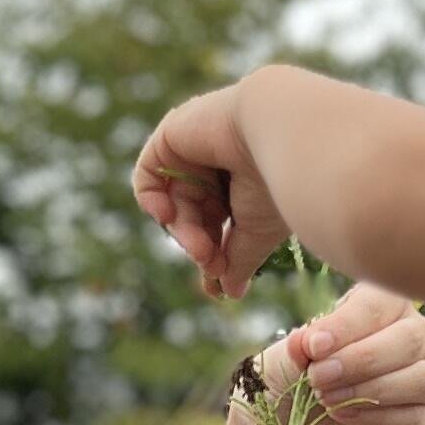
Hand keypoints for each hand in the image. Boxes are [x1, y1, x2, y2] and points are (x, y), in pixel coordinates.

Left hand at [134, 83, 289, 296]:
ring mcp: (194, 150)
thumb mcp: (256, 232)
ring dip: (183, 231)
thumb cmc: (275, 181)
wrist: (277, 131)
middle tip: (211, 262)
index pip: (216, 225)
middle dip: (199, 245)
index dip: (213, 254)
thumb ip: (238, 260)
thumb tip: (230, 292)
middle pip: (194, 218)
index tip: (218, 282)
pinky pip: (147, 175)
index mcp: (244, 184)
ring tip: (200, 247)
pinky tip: (168, 216)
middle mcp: (219, 166)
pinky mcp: (171, 136)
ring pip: (174, 203)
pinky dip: (151, 201)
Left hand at [240, 280, 424, 424]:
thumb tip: (310, 340)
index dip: (350, 324)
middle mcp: (410, 338)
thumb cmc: (286, 385)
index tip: (314, 347)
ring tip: (327, 399)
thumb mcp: (280, 359)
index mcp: (380, 308)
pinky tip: (344, 416)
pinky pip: (415, 416)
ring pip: (423, 378)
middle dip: (363, 359)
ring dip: (370, 389)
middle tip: (318, 378)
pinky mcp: (417, 422)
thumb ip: (299, 345)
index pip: (384, 302)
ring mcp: (419, 380)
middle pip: (414, 338)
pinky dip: (375, 417)